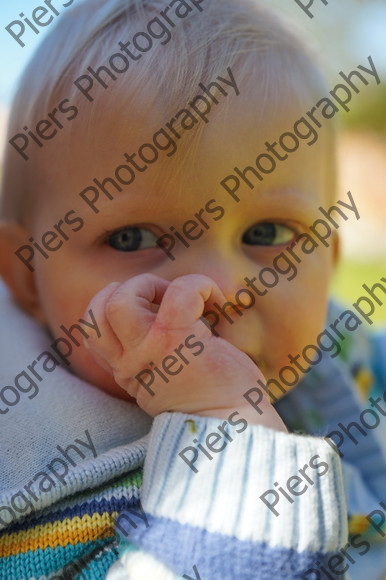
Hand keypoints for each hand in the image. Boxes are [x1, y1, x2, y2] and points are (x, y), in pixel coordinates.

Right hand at [84, 273, 286, 430]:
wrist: (236, 429)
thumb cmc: (214, 401)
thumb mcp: (168, 378)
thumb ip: (154, 351)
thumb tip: (166, 307)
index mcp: (127, 370)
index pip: (92, 330)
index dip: (117, 308)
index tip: (153, 314)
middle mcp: (130, 362)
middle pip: (96, 312)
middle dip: (130, 290)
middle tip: (166, 303)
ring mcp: (151, 350)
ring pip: (119, 300)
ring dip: (151, 285)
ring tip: (182, 300)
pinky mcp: (178, 341)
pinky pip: (180, 292)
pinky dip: (199, 285)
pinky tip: (215, 302)